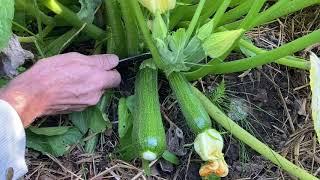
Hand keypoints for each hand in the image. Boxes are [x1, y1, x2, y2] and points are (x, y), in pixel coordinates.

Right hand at [0, 52, 120, 126]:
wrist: (32, 96)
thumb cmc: (50, 72)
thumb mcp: (74, 58)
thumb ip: (97, 61)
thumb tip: (113, 60)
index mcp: (99, 79)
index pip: (116, 74)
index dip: (110, 67)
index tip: (102, 63)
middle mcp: (97, 93)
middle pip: (107, 84)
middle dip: (101, 77)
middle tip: (86, 70)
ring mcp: (88, 103)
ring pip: (96, 91)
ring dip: (90, 85)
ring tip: (72, 78)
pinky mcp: (78, 110)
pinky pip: (86, 99)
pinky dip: (81, 93)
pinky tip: (67, 88)